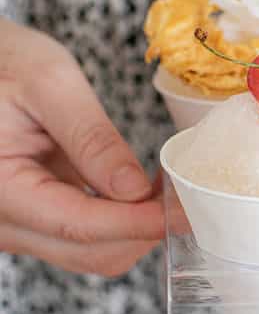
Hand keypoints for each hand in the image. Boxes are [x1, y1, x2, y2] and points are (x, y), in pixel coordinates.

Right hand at [0, 19, 164, 274]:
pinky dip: (118, 218)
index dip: (138, 223)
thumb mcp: (50, 83)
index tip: (185, 211)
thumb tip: (134, 190)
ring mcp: (15, 225)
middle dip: (144, 227)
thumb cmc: (5, 61)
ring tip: (163, 181)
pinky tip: (139, 185)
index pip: (79, 226)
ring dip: (134, 225)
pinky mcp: (30, 218)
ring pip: (89, 251)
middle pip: (89, 252)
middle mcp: (1, 221)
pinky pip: (80, 234)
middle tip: (185, 187)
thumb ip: (91, 138)